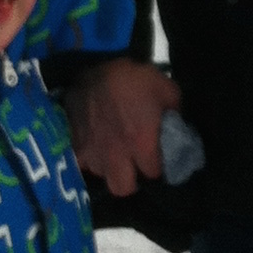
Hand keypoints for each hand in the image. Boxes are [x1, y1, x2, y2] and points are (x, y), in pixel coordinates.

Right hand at [63, 59, 180, 196]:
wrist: (95, 63)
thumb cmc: (134, 78)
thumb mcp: (167, 90)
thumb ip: (176, 115)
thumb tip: (179, 129)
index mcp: (142, 143)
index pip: (153, 174)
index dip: (157, 168)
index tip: (157, 160)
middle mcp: (116, 154)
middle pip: (123, 189)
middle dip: (131, 180)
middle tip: (135, 165)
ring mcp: (92, 152)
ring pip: (102, 176)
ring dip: (110, 168)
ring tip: (115, 153)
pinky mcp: (73, 145)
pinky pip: (81, 165)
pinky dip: (89, 160)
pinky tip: (95, 148)